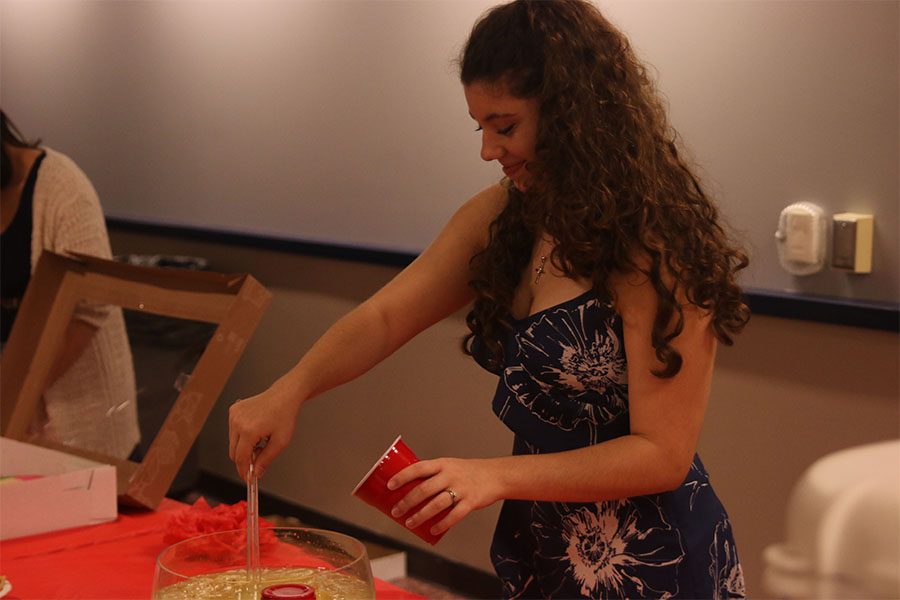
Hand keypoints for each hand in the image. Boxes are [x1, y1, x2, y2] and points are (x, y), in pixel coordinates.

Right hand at [228, 378, 301, 481]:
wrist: (284, 396)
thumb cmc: (285, 415)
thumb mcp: (280, 442)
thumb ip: (266, 459)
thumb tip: (256, 473)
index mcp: (249, 430)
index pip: (240, 458)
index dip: (244, 471)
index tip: (248, 478)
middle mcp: (237, 421)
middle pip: (233, 452)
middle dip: (245, 459)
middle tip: (260, 457)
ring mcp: (233, 415)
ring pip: (232, 442)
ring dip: (244, 447)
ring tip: (261, 440)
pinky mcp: (233, 410)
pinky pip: (233, 431)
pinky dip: (242, 435)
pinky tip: (256, 430)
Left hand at [386, 457, 501, 536]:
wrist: (495, 475)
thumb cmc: (468, 472)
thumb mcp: (449, 465)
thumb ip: (433, 475)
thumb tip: (409, 487)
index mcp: (442, 464)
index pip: (418, 468)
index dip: (402, 476)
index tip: (390, 486)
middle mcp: (450, 475)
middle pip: (424, 489)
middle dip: (407, 502)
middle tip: (396, 511)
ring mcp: (461, 489)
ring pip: (437, 504)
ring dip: (420, 515)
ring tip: (409, 522)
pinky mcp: (471, 502)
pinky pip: (454, 515)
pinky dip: (442, 524)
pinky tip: (433, 530)